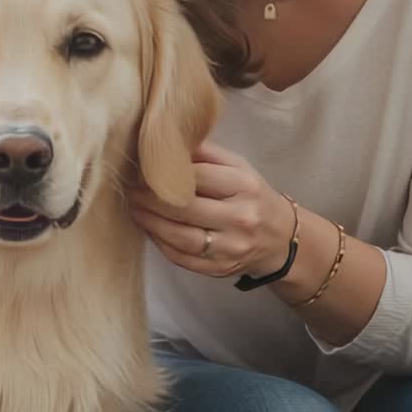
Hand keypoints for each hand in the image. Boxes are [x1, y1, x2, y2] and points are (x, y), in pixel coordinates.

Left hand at [128, 140, 295, 278]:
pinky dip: (161, 244)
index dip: (166, 173)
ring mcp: (231, 247)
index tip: (143, 169)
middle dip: (151, 198)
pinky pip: (183, 258)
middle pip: (185, 208)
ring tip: (135, 209)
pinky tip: (150, 230)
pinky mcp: (221, 269)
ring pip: (181, 237)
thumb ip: (206, 154)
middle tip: (131, 190)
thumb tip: (165, 142)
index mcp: (245, 186)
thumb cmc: (252, 196)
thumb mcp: (238, 167)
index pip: (197, 176)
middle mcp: (241, 218)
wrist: (280, 238)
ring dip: (151, 222)